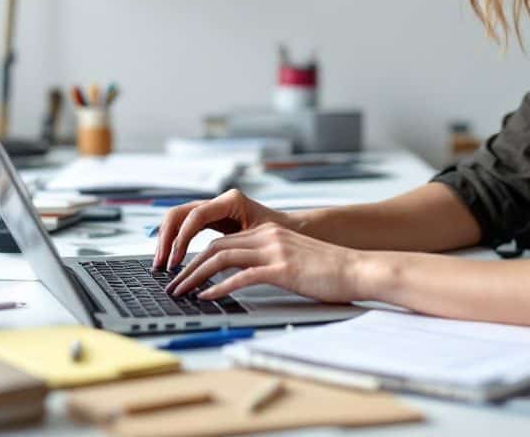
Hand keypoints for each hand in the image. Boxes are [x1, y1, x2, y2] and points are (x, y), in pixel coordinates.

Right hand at [153, 189, 295, 269]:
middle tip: (160, 264)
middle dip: (166, 239)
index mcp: (231, 201)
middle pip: (179, 213)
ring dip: (166, 241)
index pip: (195, 216)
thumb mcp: (259, 242)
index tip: (176, 260)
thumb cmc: (281, 234)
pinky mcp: (210, 219)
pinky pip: (184, 226)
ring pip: (177, 219)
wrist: (291, 229)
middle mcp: (218, 201)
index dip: (182, 239)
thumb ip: (237, 249)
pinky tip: (170, 258)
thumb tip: (212, 264)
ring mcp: (212, 209)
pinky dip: (174, 241)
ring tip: (161, 265)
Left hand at [164, 222, 371, 303]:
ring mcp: (274, 251)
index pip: (222, 241)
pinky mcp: (282, 269)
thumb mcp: (293, 260)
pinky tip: (206, 297)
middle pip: (215, 248)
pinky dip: (219, 287)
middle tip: (172, 284)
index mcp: (269, 233)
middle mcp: (268, 237)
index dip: (197, 257)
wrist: (358, 270)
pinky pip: (241, 276)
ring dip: (195, 276)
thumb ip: (268, 263)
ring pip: (221, 258)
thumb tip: (242, 278)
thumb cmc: (329, 271)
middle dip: (188, 267)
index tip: (182, 272)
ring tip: (180, 292)